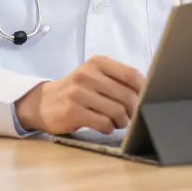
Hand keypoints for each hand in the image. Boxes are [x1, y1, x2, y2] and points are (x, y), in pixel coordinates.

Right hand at [15, 55, 145, 134]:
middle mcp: (87, 75)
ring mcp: (78, 93)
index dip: (143, 90)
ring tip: (119, 123)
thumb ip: (118, 79)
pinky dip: (109, 128)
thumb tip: (147, 91)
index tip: (145, 100)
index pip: (131, 75)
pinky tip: (106, 127)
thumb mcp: (95, 76)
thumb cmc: (77, 90)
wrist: (43, 102)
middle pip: (126, 95)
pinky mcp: (72, 112)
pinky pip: (103, 123)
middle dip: (133, 110)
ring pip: (116, 111)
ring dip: (122, 121)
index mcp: (97, 62)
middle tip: (131, 117)